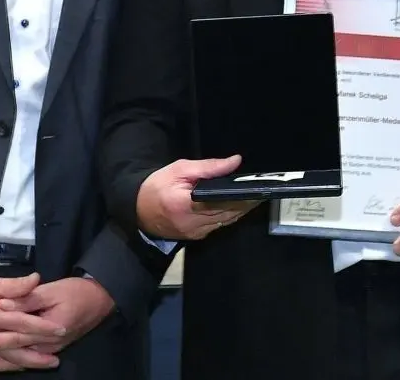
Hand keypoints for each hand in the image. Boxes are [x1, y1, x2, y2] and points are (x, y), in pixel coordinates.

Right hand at [0, 264, 66, 355]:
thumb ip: (13, 285)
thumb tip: (37, 280)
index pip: (22, 325)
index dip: (43, 328)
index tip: (61, 330)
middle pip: (13, 351)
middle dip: (35, 357)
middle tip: (55, 361)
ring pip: (1, 356)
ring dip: (21, 361)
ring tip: (39, 362)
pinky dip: (5, 359)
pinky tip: (15, 360)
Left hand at [0, 276, 114, 369]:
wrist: (102, 299)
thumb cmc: (78, 291)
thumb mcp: (53, 290)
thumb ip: (27, 298)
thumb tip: (3, 304)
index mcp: (49, 331)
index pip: (18, 337)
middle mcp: (49, 346)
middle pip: (17, 355)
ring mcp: (50, 349)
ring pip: (21, 360)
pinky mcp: (50, 347)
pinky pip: (28, 358)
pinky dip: (12, 360)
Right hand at [135, 155, 259, 240]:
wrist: (137, 208)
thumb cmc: (158, 185)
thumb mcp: (181, 169)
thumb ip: (209, 167)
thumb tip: (235, 161)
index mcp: (186, 205)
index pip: (221, 201)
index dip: (241, 196)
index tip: (256, 188)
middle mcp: (192, 223)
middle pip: (227, 213)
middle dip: (246, 203)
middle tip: (262, 192)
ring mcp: (194, 233)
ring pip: (225, 222)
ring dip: (241, 211)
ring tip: (255, 198)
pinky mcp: (195, 237)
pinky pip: (218, 227)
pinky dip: (229, 217)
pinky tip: (239, 207)